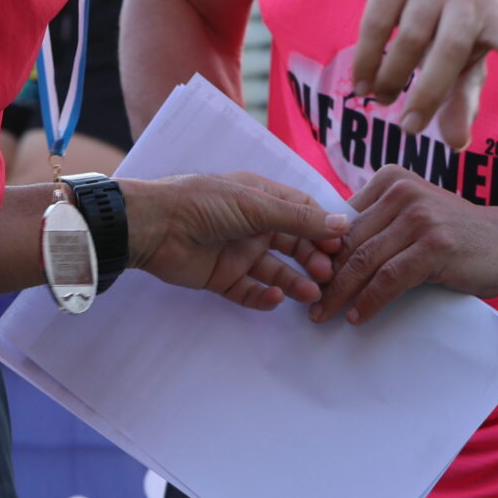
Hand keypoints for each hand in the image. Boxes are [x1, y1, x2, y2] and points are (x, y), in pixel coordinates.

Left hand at [126, 171, 350, 310]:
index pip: (303, 211)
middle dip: (313, 259)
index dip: (324, 228)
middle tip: (328, 276)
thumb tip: (342, 223)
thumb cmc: (204, 204)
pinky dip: (264, 297)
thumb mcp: (255, 206)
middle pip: (294, 244)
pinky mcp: (223, 278)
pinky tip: (275, 298)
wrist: (154, 227)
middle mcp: (254, 225)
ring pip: (276, 270)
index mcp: (262, 198)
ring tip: (312, 294)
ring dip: (295, 281)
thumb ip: (298, 219)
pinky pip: (250, 291)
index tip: (342, 246)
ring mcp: (239, 252)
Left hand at [312, 166, 497, 325]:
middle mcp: (402, 192)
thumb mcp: (416, 213)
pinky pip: (388, 279)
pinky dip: (368, 301)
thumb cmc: (458, 233)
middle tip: (307, 302)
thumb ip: (380, 220)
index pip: (342, 218)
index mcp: (391, 179)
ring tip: (323, 315)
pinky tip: (357, 316)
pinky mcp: (433, 246)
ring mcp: (419, 217)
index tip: (305, 276)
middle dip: (324, 275)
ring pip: (363, 260)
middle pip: (349, 240)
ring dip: (339, 293)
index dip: (321, 249)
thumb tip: (328, 249)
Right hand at [353, 0, 497, 148]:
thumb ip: (460, 101)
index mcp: (494, 17)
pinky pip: (376, 26)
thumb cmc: (444, 21)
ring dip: (392, 79)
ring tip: (383, 99)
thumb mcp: (460, 60)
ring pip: (409, 41)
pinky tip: (363, 83)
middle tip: (410, 129)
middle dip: (429, 94)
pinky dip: (366, 60)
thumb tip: (457, 145)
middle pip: (451, 51)